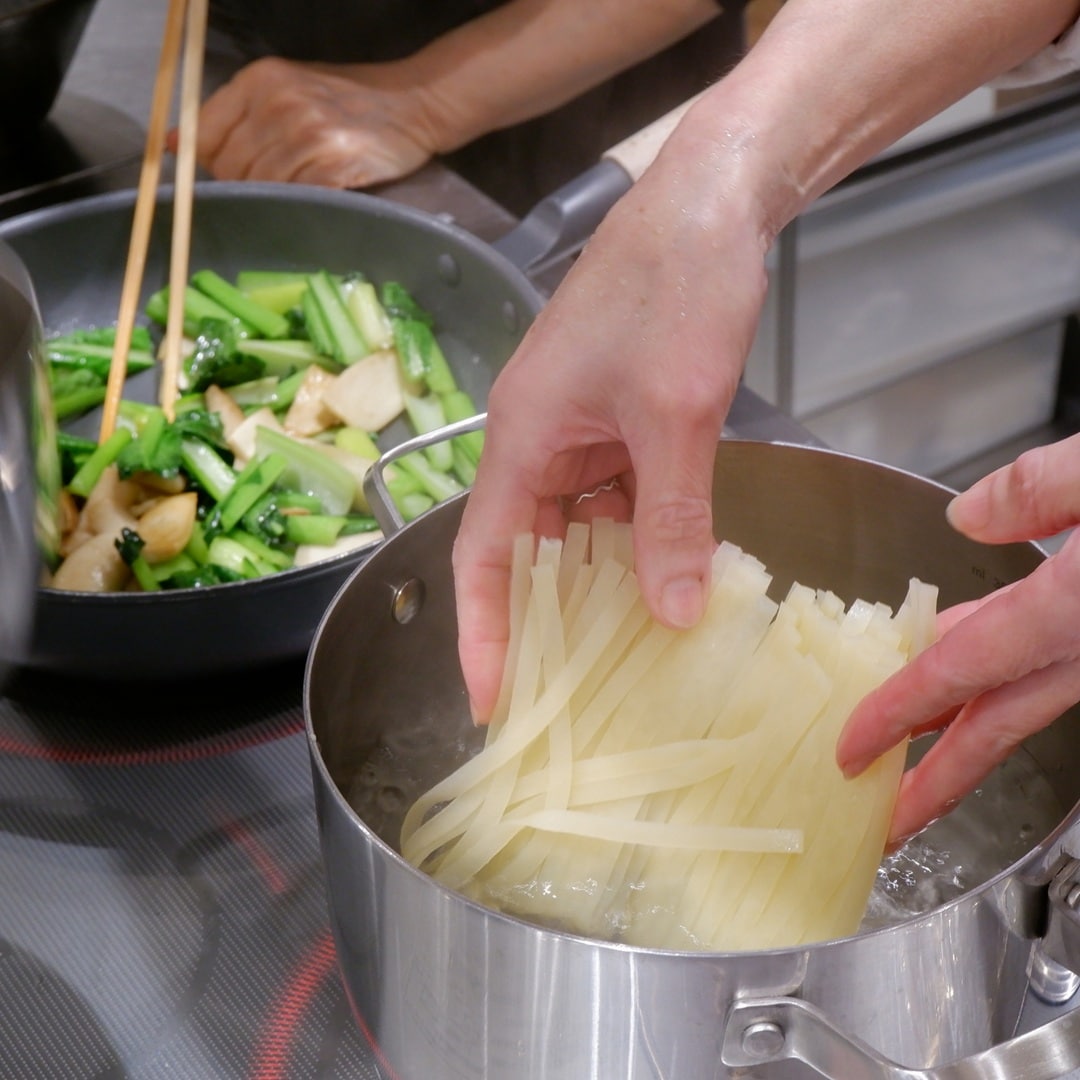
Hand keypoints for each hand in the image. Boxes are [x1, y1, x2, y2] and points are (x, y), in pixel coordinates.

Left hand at [180, 57, 437, 187]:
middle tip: (273, 185)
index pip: (206, 135)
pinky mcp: (333, 166)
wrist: (411, 104)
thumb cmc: (347, 101)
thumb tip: (173, 144)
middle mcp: (279, 103)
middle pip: (231, 166)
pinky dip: (298, 204)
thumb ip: (235, 114)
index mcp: (261, 79)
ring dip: (274, 197)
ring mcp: (307, 135)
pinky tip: (313, 195)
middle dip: (244, 184)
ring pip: (261, 187)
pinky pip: (295, 197)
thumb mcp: (287, 89)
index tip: (231, 174)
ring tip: (297, 188)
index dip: (212, 163)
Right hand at [452, 140, 772, 721]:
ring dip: (600, 580)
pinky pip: (616, 495)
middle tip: (569, 696)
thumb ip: (671, 519)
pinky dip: (637, 536)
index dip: (482, 633)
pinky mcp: (619, 416)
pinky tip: (670, 573)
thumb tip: (671, 615)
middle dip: (543, 619)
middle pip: (525, 547)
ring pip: (576, 526)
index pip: (482, 555)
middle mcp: (537, 437)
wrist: (713, 200)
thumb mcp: (676, 415)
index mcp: (522, 436)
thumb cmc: (677, 290)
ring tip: (627, 651)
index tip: (492, 702)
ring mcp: (580, 426)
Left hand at [837, 433, 1079, 845]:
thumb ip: (1042, 488)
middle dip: (936, 781)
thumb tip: (968, 516)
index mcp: (1076, 611)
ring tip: (920, 754)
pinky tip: (987, 659)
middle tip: (885, 821)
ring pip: (1032, 703)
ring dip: (971, 734)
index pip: (960, 674)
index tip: (851, 751)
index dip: (897, 714)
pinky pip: (1058, 671)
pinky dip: (1013, 677)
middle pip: (998, 727)